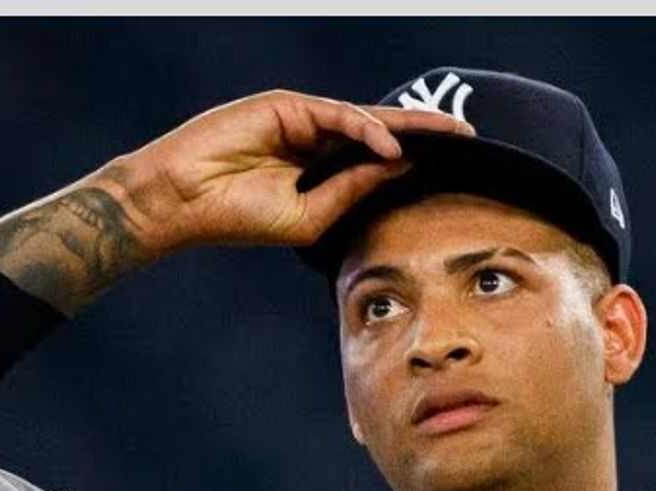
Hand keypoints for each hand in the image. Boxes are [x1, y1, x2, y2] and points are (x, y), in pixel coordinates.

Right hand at [0, 90, 472, 314]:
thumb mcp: (310, 217)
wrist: (185, 202)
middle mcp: (316, 141)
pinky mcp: (285, 107)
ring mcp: (301, 121)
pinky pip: (335, 115)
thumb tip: (398, 172)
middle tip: (470, 137)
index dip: (415, 162)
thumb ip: (351, 192)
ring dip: (408, 127)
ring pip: (365, 119)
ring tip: (447, 138)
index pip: (378, 162)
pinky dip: (365, 130)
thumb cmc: (239, 216)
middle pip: (382, 132)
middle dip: (426, 133)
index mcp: (321, 170)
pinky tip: (390, 147)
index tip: (455, 170)